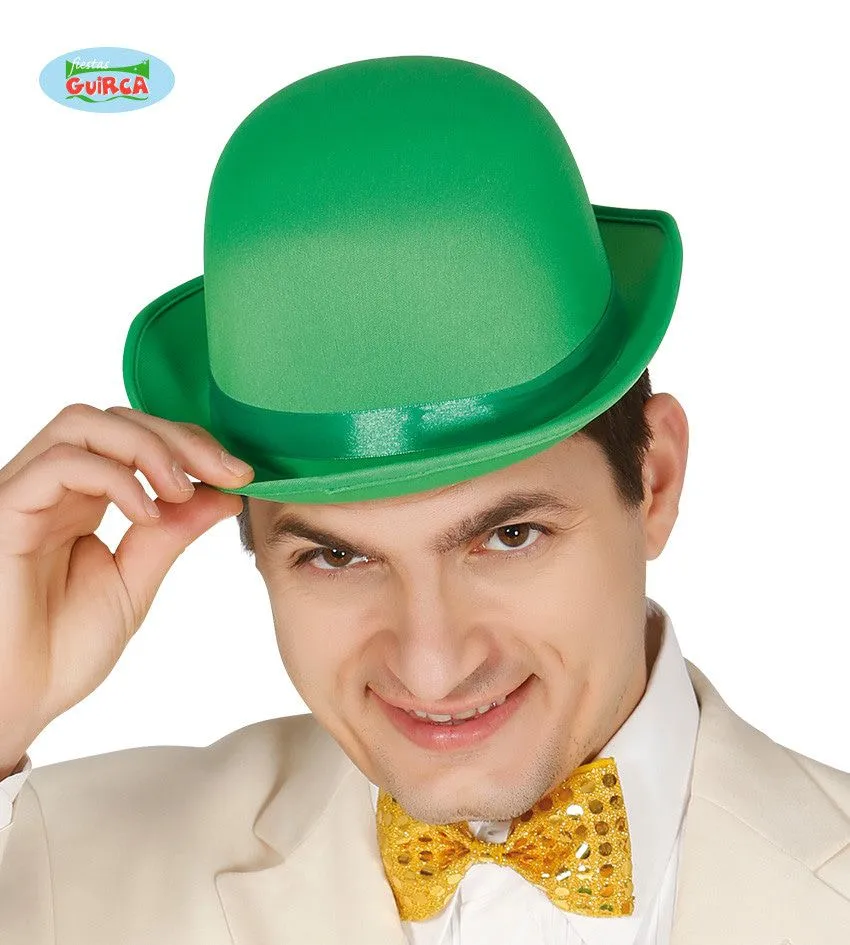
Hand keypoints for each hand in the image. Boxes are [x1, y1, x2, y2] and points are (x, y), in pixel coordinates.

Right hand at [0, 404, 253, 773]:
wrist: (19, 701)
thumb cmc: (61, 650)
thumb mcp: (136, 581)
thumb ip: (173, 533)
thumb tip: (225, 493)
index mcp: (83, 499)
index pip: (136, 437)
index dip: (190, 444)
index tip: (239, 474)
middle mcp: (53, 488)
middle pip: (114, 418)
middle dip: (179, 438)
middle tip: (228, 472)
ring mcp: (25, 495)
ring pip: (83, 423)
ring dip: (146, 447)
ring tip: (180, 490)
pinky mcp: (5, 511)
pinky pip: (58, 464)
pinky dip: (113, 477)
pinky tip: (146, 514)